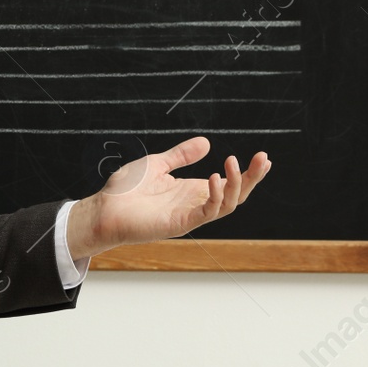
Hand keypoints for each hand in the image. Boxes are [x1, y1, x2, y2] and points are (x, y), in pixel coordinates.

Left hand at [66, 136, 270, 260]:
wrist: (104, 208)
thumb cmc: (125, 190)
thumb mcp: (157, 164)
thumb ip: (181, 155)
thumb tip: (206, 142)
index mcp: (192, 190)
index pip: (229, 182)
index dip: (248, 172)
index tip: (262, 157)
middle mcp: (195, 203)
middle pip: (236, 194)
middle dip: (253, 178)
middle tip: (263, 159)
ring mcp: (190, 214)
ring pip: (228, 205)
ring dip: (237, 184)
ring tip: (234, 162)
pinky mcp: (180, 223)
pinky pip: (207, 213)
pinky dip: (216, 196)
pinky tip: (214, 178)